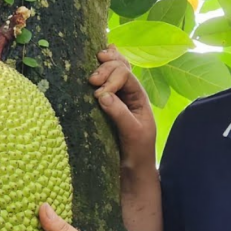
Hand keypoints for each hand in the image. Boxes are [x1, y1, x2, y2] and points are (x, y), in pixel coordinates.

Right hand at [89, 44, 155, 168]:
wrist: (133, 169)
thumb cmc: (137, 151)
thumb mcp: (132, 133)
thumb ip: (120, 113)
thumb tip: (102, 94)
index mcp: (139, 97)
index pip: (125, 75)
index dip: (111, 78)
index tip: (99, 94)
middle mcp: (129, 93)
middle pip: (118, 68)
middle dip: (105, 69)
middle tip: (91, 81)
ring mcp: (117, 97)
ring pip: (112, 71)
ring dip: (102, 65)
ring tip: (93, 63)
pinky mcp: (105, 106)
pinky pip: (104, 82)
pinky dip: (101, 70)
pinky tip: (96, 61)